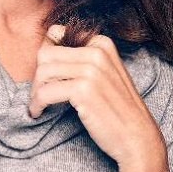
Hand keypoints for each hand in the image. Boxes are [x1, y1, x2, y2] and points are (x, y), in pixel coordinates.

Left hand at [29, 25, 170, 171]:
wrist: (137, 138)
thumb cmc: (116, 108)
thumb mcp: (104, 73)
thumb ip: (81, 58)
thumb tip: (44, 52)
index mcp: (101, 43)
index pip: (55, 33)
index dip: (44, 54)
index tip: (44, 74)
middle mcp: (97, 51)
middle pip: (45, 53)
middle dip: (37, 74)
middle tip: (37, 92)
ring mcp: (91, 70)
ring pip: (43, 72)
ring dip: (35, 90)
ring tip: (37, 103)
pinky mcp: (84, 91)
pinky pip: (46, 92)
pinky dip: (37, 103)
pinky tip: (38, 111)